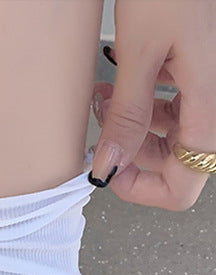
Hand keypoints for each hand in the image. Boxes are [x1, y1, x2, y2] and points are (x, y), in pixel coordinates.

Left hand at [90, 0, 215, 209]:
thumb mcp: (140, 52)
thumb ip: (127, 116)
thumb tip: (109, 167)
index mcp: (209, 107)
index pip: (183, 187)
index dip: (141, 189)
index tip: (109, 172)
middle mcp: (213, 102)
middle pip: (174, 164)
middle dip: (130, 153)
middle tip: (103, 126)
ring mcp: (206, 89)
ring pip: (170, 138)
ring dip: (132, 128)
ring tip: (106, 99)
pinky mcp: (197, 73)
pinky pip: (172, 109)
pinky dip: (142, 106)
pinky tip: (120, 85)